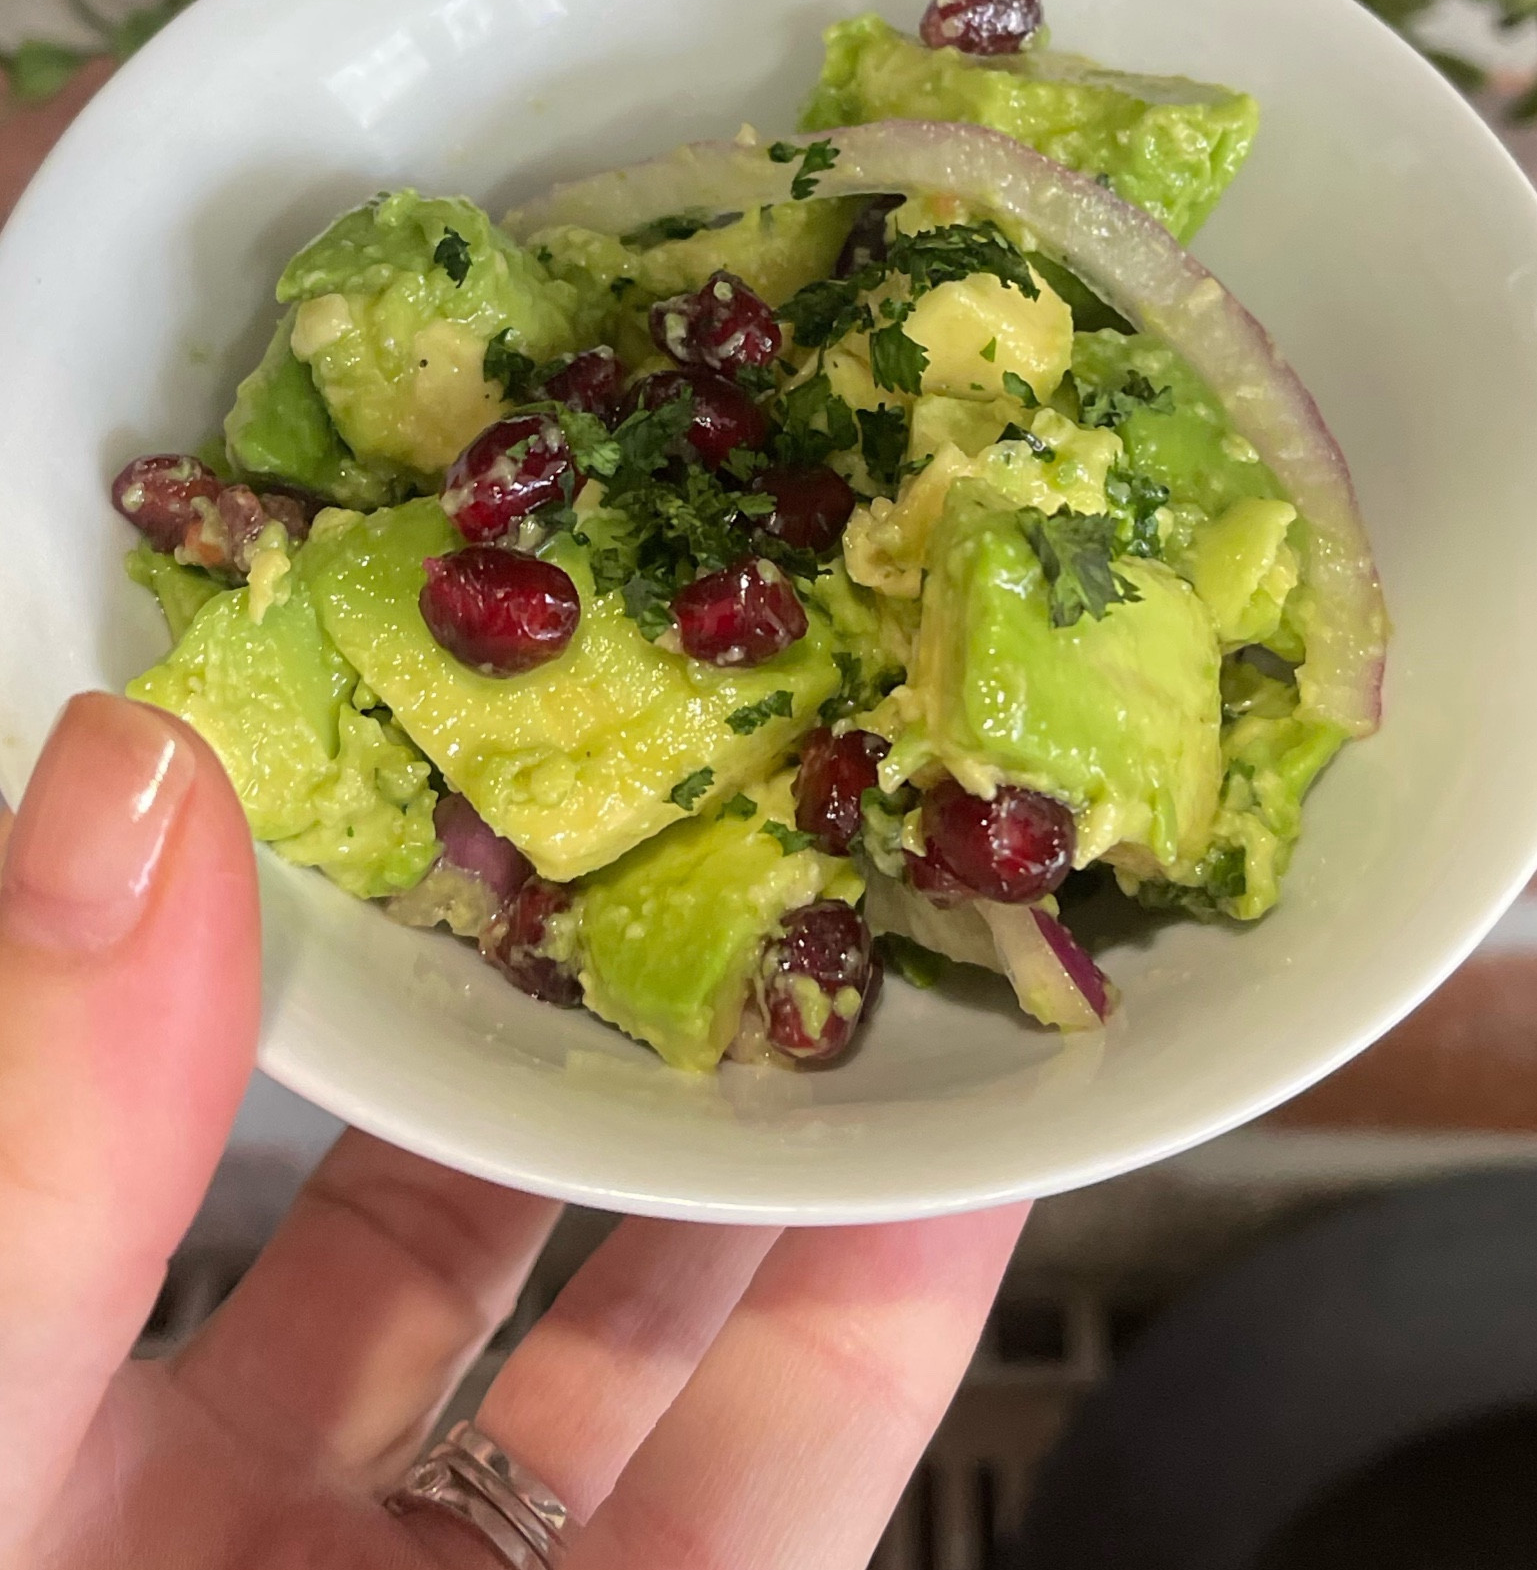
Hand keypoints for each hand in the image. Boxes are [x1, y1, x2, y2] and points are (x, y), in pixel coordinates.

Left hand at [0, 694, 1026, 1569]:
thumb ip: (37, 1130)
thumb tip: (125, 774)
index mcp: (70, 1415)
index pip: (208, 1095)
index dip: (328, 907)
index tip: (434, 723)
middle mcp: (273, 1506)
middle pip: (476, 1201)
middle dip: (594, 998)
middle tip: (691, 785)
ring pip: (667, 1324)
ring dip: (773, 1128)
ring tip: (860, 910)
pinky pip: (801, 1467)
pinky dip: (887, 1306)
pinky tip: (958, 1146)